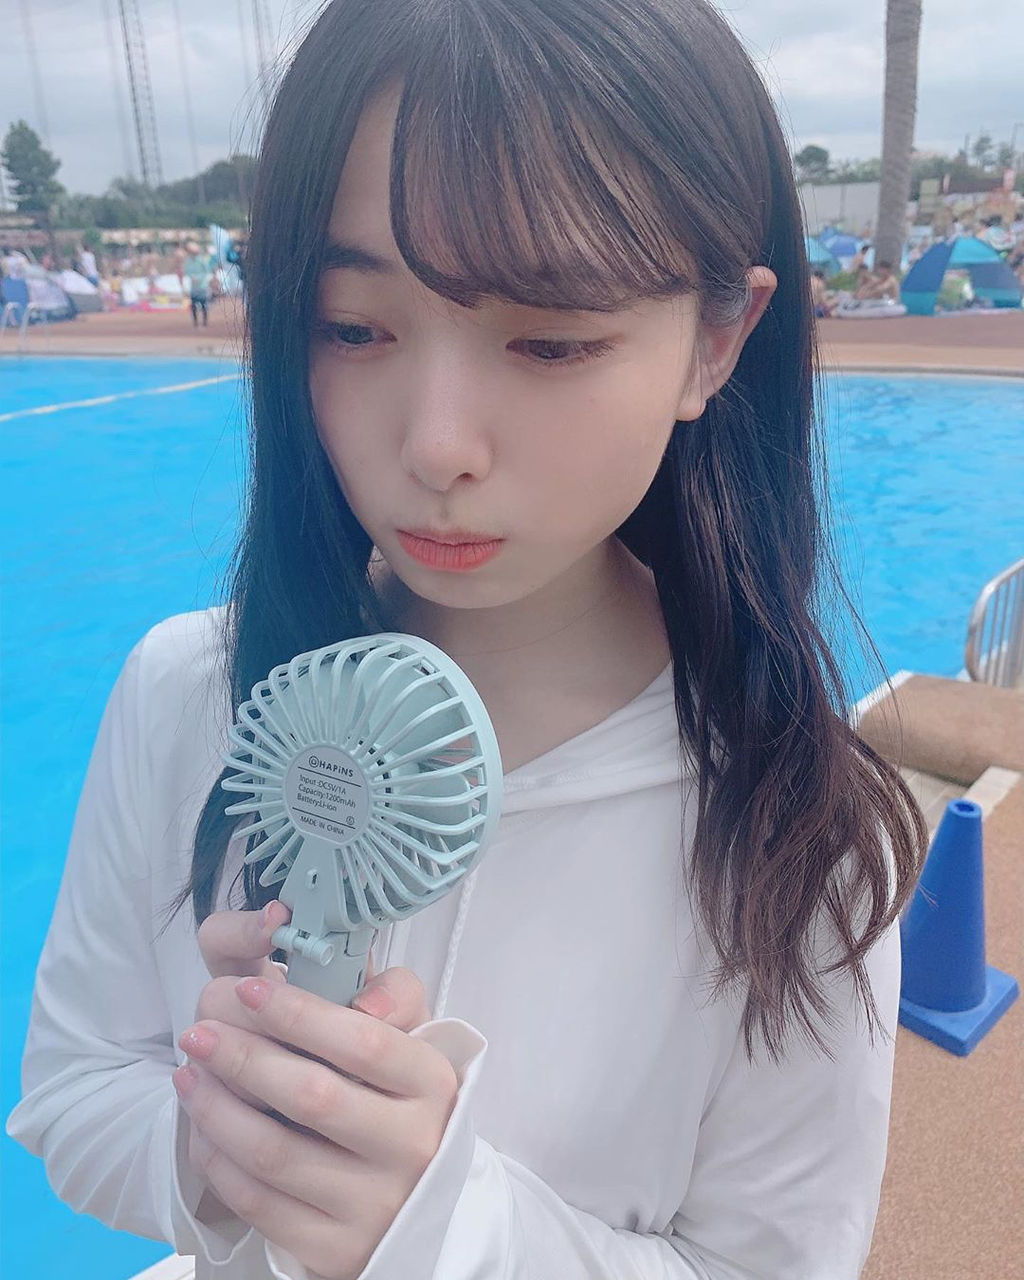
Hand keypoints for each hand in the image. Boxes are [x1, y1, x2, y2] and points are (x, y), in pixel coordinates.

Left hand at [174, 903, 451, 1278]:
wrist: (421, 1198)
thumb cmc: (400, 1098)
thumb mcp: (413, 1037)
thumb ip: (393, 994)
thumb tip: (364, 1002)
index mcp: (432, 1083)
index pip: (363, 1042)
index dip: (300, 1014)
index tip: (249, 989)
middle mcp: (411, 1146)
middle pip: (311, 1097)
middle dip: (242, 1057)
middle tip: (198, 1031)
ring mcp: (374, 1204)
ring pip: (274, 1153)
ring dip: (217, 1109)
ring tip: (188, 1073)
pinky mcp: (335, 1249)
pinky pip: (258, 1203)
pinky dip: (219, 1161)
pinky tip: (201, 1127)